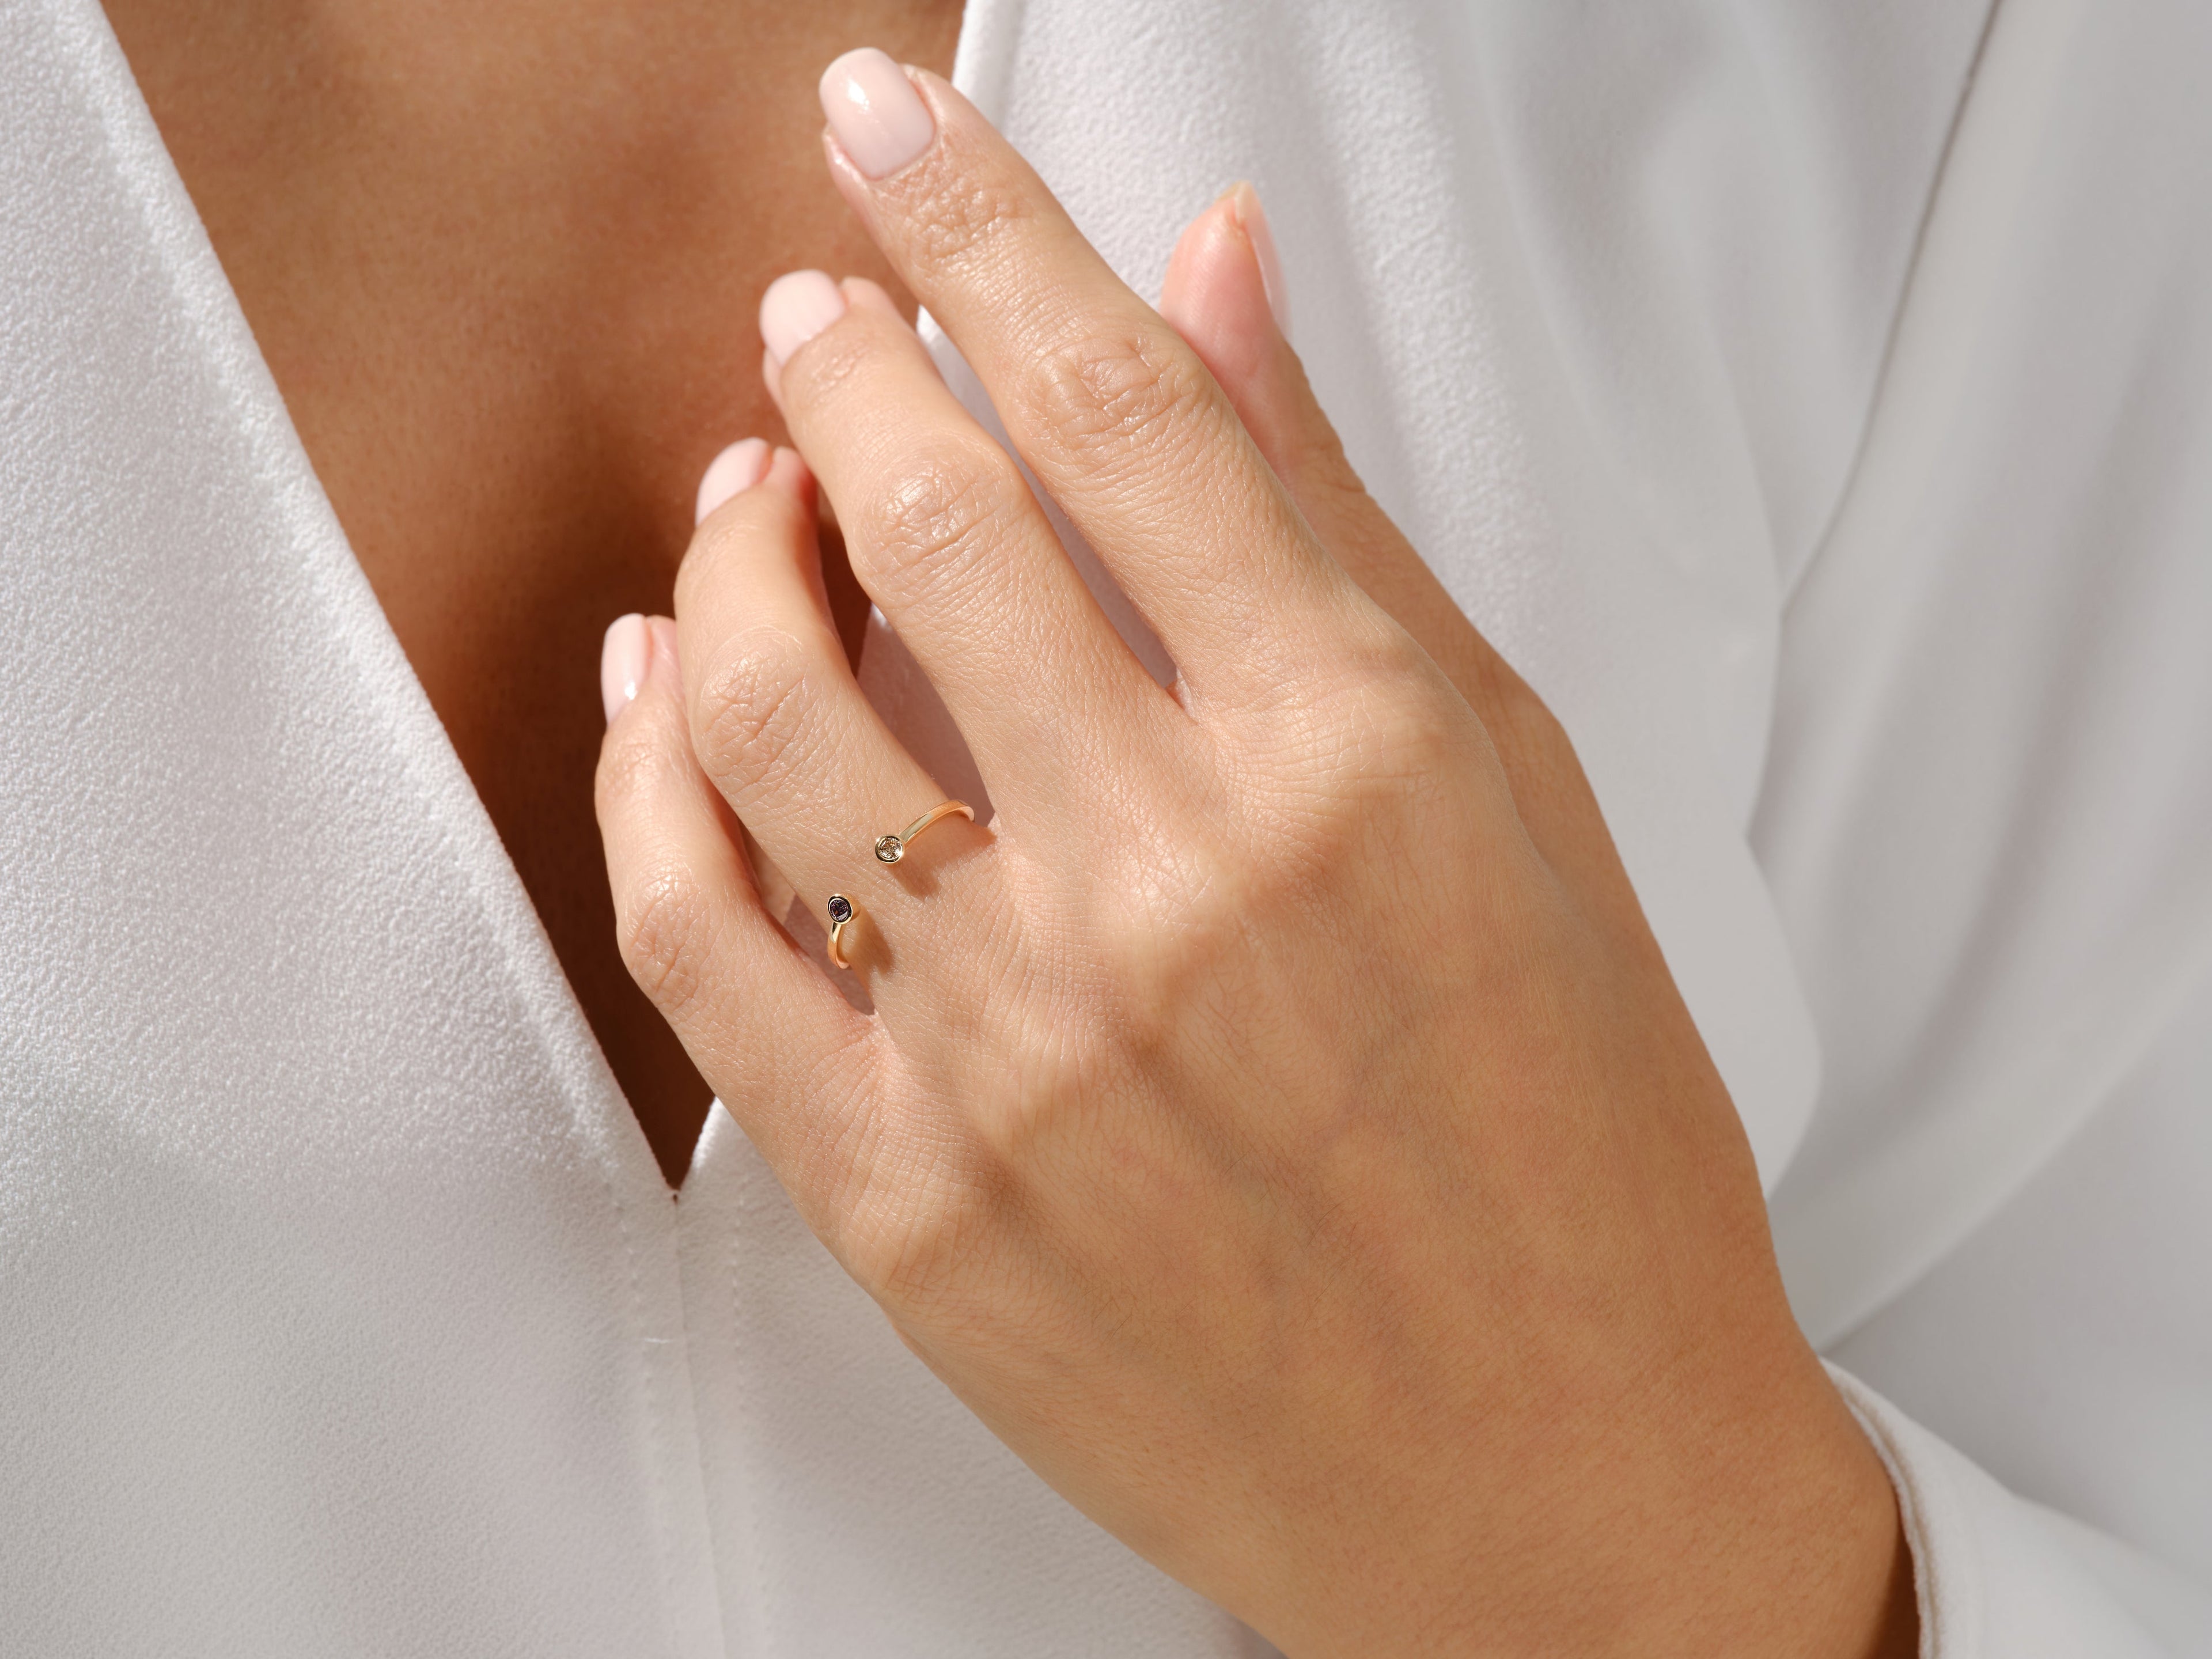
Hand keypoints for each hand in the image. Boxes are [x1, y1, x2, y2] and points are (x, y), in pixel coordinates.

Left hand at [596, 49, 1912, 1658]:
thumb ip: (1334, 528)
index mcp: (1355, 762)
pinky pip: (697, 937)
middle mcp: (1174, 887)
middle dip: (838, 363)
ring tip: (748, 490)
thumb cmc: (1581, 1140)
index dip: (982, 226)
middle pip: (924, 521)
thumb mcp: (1514, 801)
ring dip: (727, 552)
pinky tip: (660, 683)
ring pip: (764, 714)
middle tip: (816, 313)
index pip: (1122, 405)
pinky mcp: (907, 1199)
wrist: (1556, 1474)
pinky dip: (647, 775)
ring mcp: (1021, 1052)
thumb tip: (1216, 278)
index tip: (890, 132)